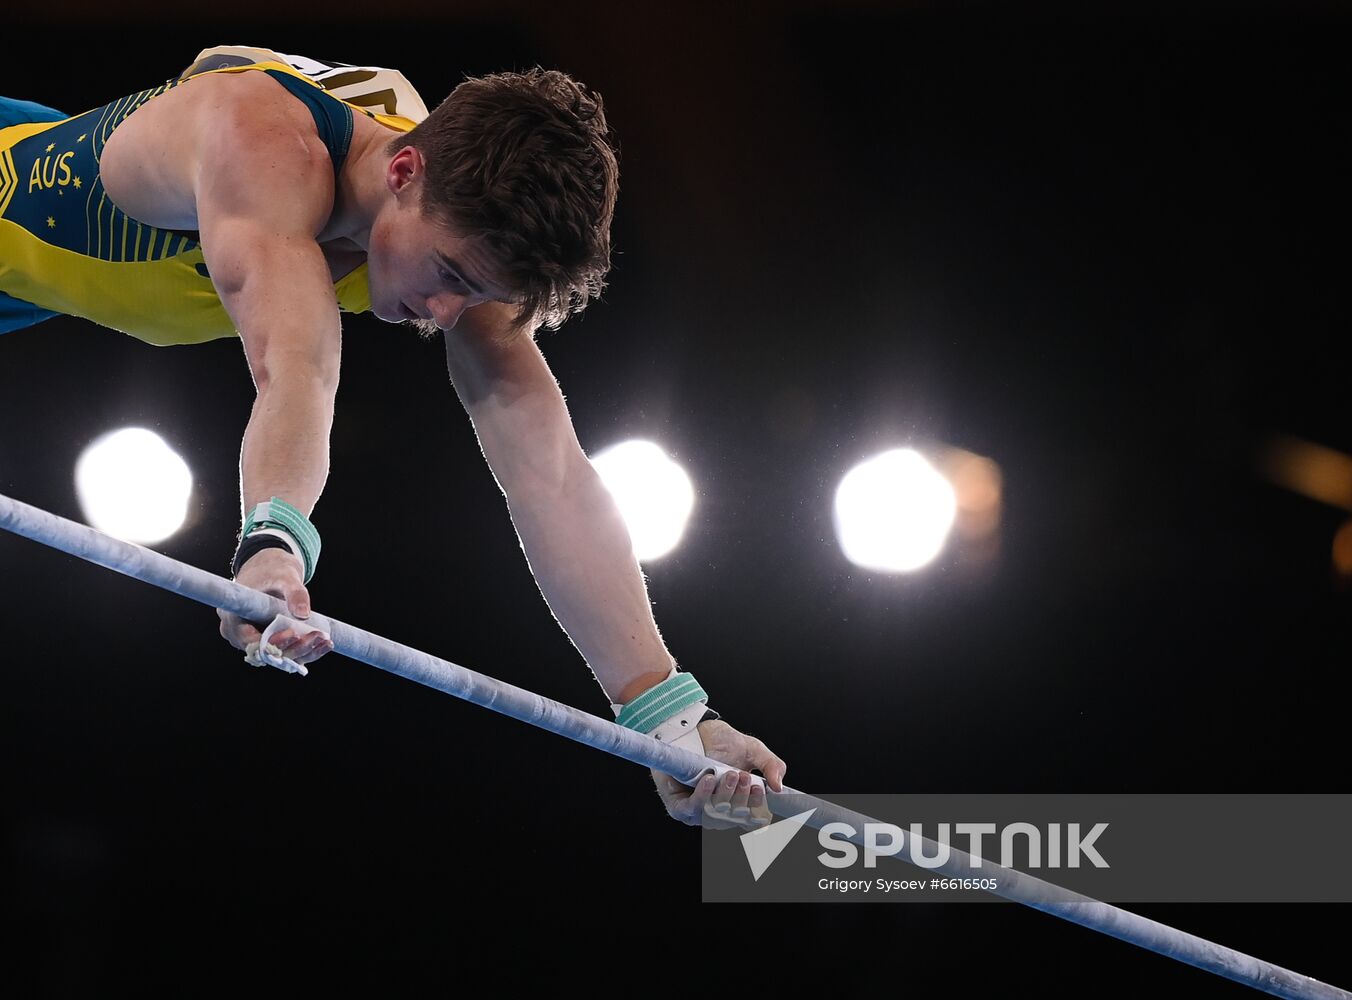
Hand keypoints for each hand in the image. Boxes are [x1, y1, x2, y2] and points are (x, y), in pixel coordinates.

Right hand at [217, 547, 332, 664]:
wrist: (271, 570)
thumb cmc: (272, 571)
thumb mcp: (284, 577)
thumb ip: (294, 593)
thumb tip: (304, 614)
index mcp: (233, 619)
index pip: (250, 642)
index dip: (273, 642)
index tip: (294, 633)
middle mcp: (239, 636)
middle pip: (267, 654)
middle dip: (294, 648)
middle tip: (317, 636)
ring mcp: (254, 641)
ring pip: (278, 657)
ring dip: (303, 651)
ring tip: (325, 641)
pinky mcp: (269, 643)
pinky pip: (286, 652)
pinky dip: (305, 650)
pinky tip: (325, 644)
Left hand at [652, 719, 786, 830]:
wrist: (697, 728)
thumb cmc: (723, 743)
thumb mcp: (753, 750)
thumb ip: (772, 765)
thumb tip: (778, 787)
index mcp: (739, 804)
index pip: (751, 820)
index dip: (758, 812)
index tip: (760, 791)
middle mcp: (719, 812)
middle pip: (734, 818)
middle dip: (742, 798)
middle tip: (744, 777)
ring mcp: (699, 811)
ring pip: (714, 815)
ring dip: (725, 796)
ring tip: (730, 775)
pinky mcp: (679, 806)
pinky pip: (691, 810)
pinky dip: (702, 797)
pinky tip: (710, 781)